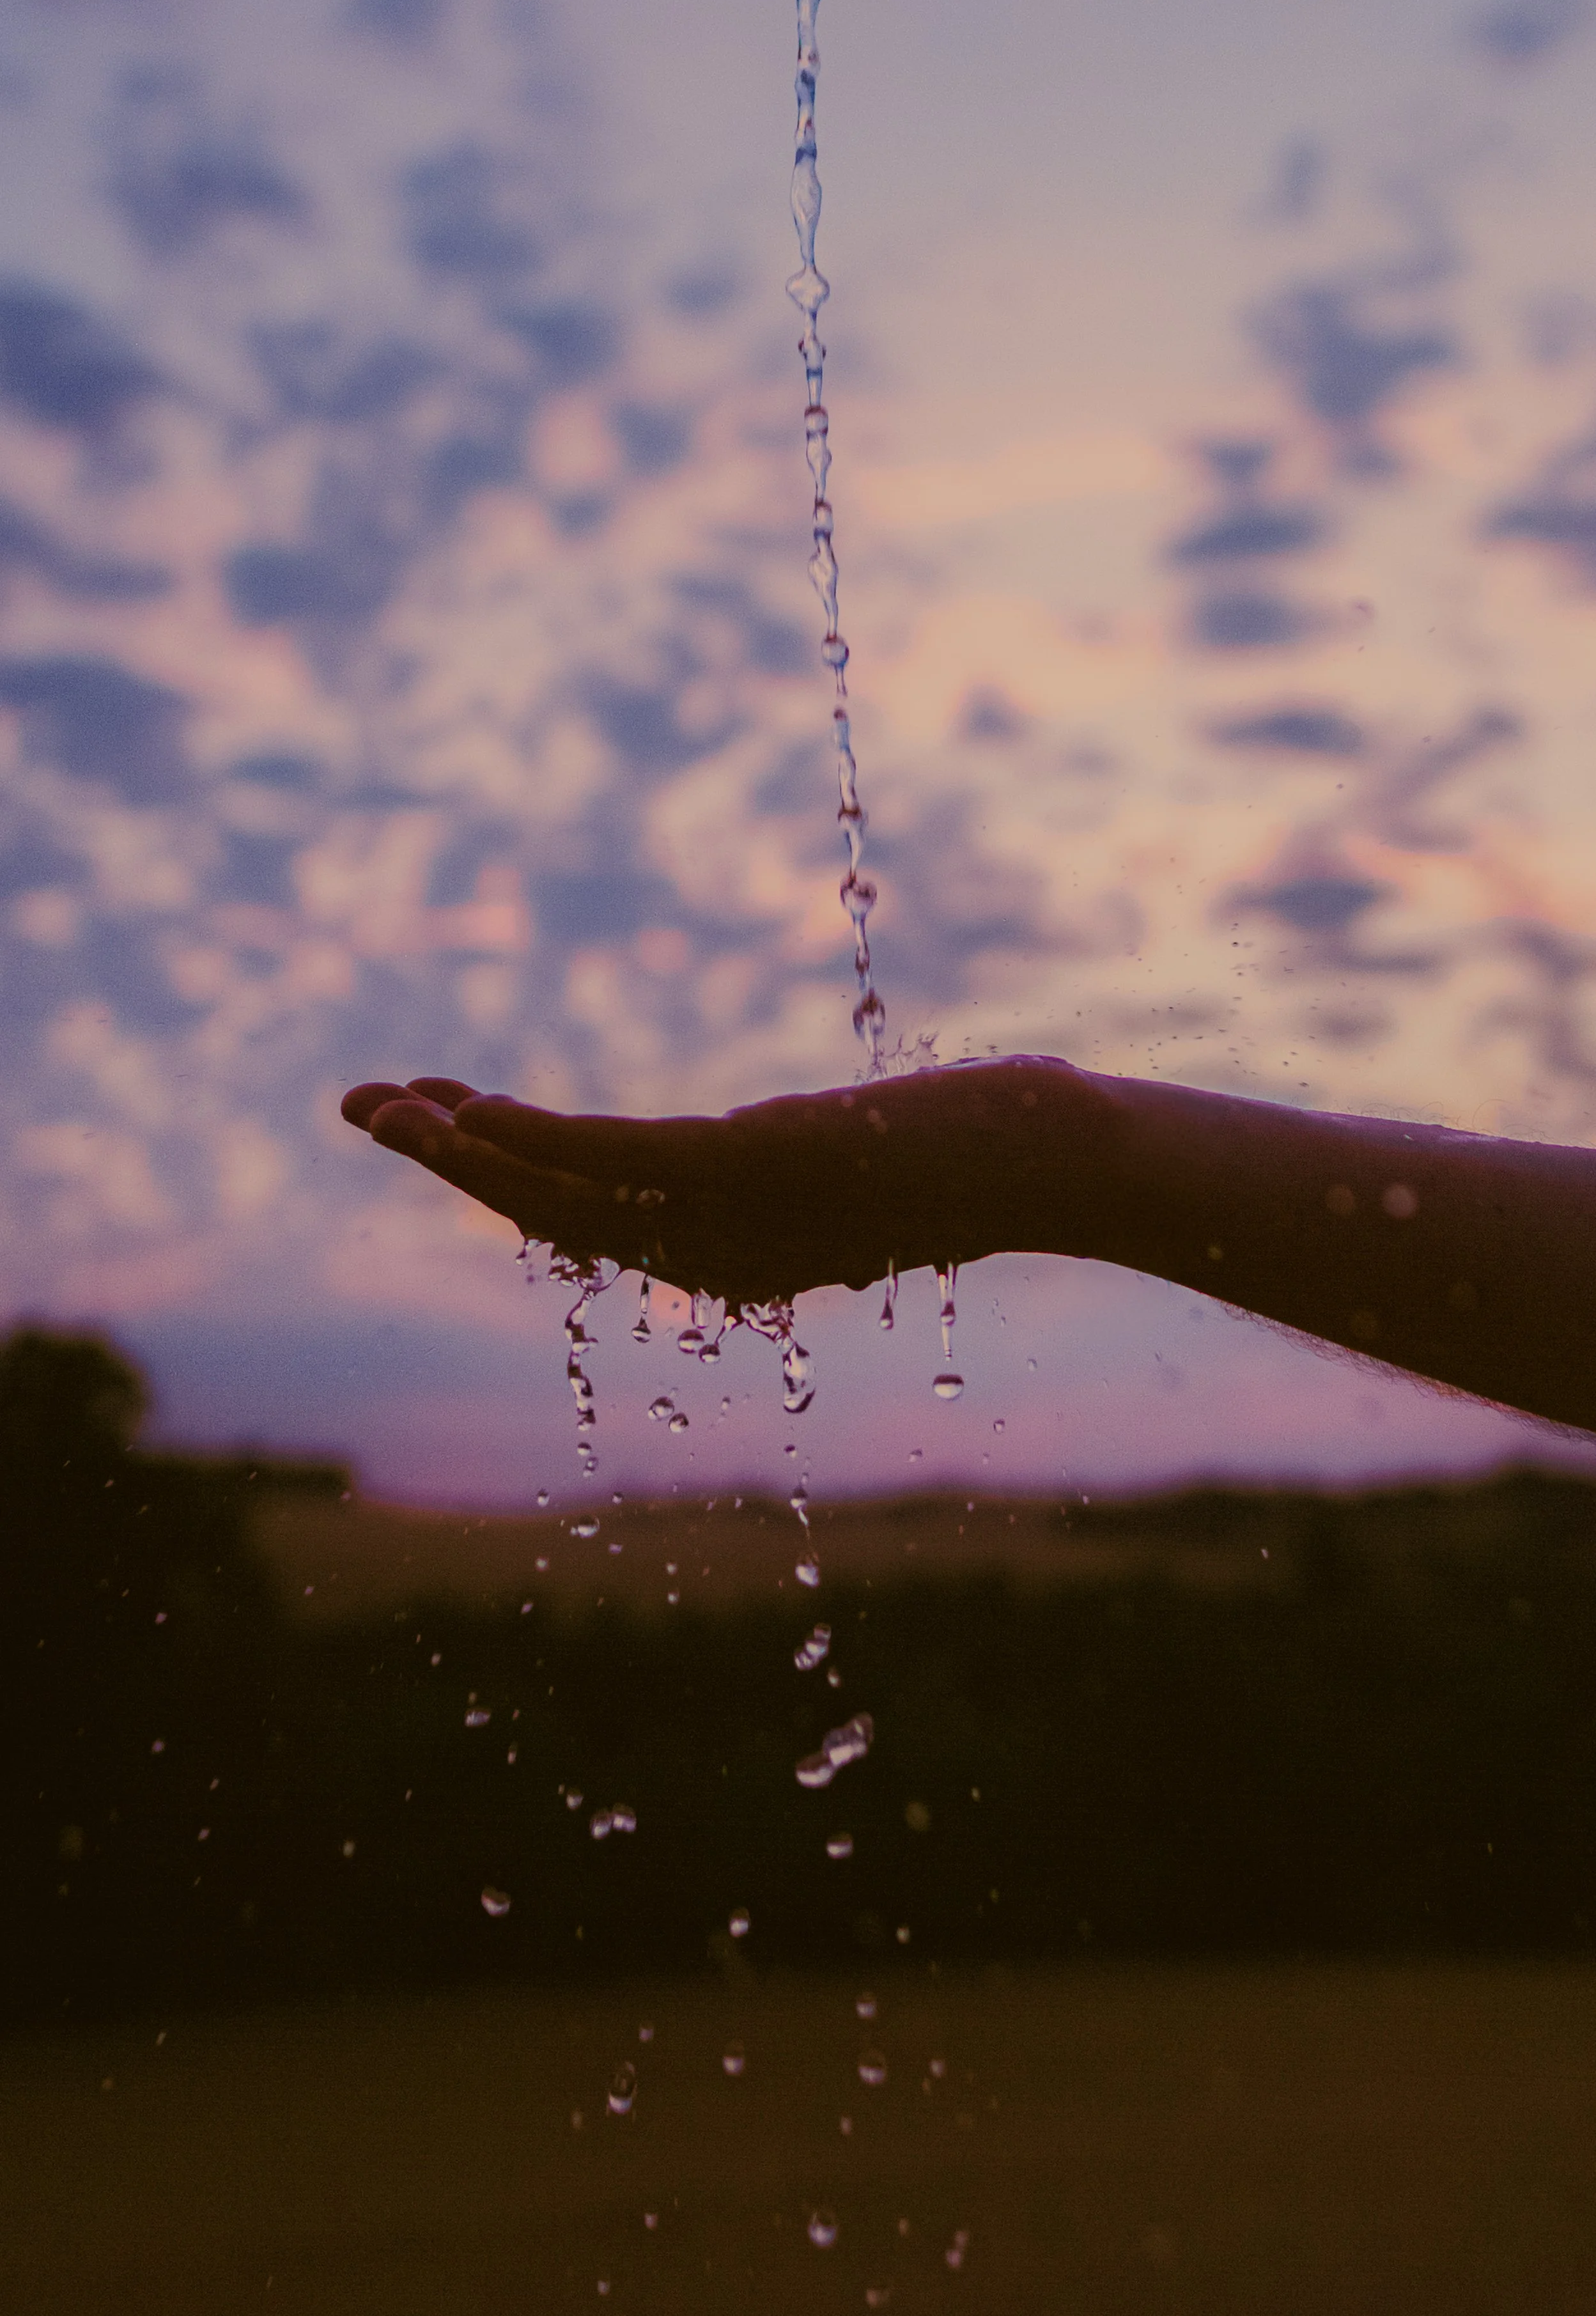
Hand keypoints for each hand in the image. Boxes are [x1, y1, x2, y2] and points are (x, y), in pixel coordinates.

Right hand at [340, 1058, 1108, 1305]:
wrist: (1054, 1160)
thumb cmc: (980, 1157)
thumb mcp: (864, 1167)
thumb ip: (793, 1171)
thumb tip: (754, 1149)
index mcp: (735, 1256)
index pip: (592, 1218)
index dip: (505, 1173)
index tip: (447, 1121)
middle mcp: (718, 1253)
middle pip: (552, 1212)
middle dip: (450, 1162)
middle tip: (363, 1108)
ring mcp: (730, 1214)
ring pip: (560, 1191)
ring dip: (458, 1149)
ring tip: (376, 1106)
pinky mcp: (749, 1168)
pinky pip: (612, 1161)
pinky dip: (529, 1138)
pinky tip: (467, 1111)